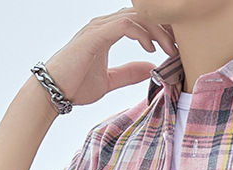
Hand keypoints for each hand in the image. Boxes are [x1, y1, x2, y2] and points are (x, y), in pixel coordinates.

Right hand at [43, 9, 177, 107]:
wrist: (53, 92)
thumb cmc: (75, 85)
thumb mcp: (109, 80)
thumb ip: (129, 73)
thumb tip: (150, 68)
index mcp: (107, 32)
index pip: (140, 21)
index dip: (160, 31)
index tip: (175, 48)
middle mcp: (103, 25)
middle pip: (141, 15)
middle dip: (164, 28)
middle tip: (180, 46)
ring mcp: (98, 28)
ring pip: (136, 17)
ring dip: (158, 31)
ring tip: (171, 49)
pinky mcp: (95, 36)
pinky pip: (124, 25)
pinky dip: (142, 33)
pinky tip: (151, 47)